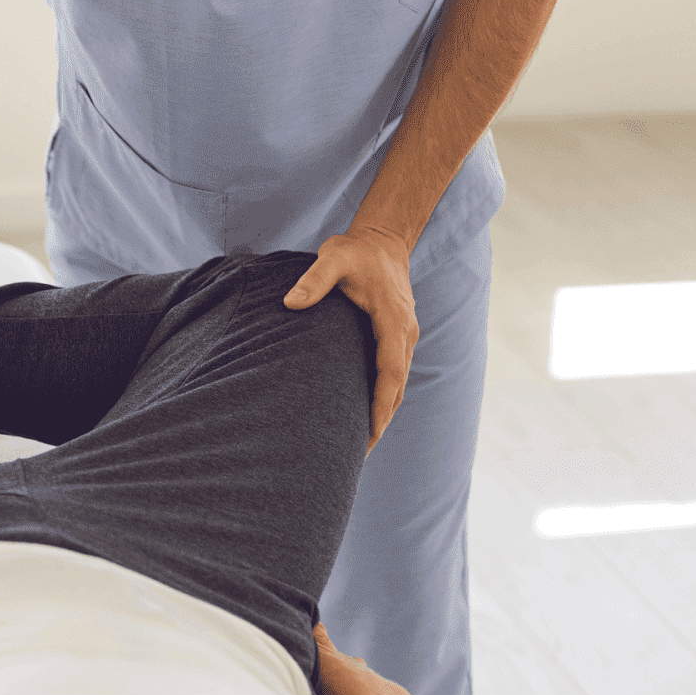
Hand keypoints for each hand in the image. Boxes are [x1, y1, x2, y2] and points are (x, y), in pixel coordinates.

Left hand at [282, 227, 417, 455]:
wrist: (382, 241)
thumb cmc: (355, 251)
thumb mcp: (333, 258)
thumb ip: (313, 280)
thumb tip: (289, 304)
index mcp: (394, 320)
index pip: (390, 370)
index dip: (381, 403)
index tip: (371, 431)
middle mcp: (405, 333)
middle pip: (397, 386)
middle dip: (381, 420)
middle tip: (360, 453)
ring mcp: (404, 337)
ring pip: (396, 384)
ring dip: (383, 412)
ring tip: (361, 444)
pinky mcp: (396, 338)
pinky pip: (392, 374)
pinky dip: (382, 396)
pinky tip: (364, 414)